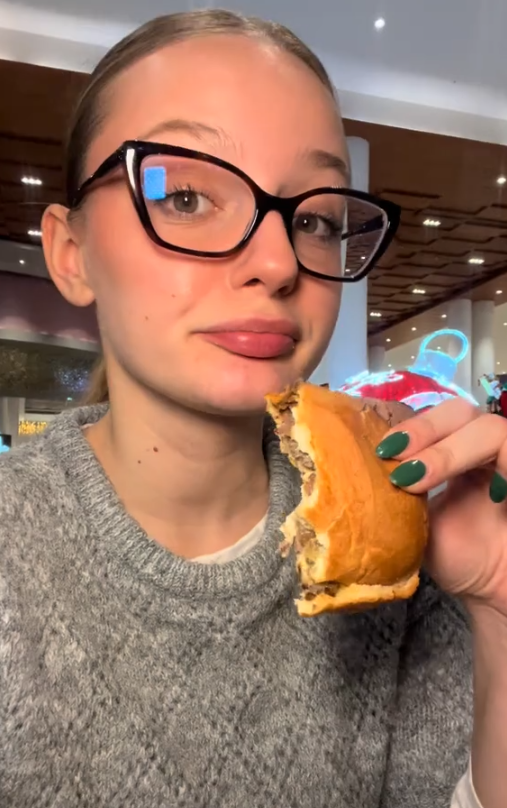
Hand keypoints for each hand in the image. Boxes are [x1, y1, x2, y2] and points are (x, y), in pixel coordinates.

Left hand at [374, 398, 506, 617]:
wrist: (495, 591)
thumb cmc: (459, 560)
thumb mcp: (416, 521)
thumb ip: (397, 490)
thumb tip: (353, 470)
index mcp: (456, 453)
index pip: (435, 419)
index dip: (410, 425)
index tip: (380, 449)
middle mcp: (484, 449)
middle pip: (459, 411)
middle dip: (424, 427)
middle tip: (393, 454)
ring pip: (487, 427)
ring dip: (446, 450)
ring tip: (415, 477)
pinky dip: (490, 461)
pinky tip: (472, 488)